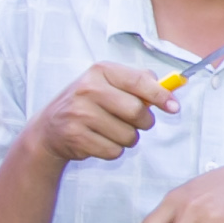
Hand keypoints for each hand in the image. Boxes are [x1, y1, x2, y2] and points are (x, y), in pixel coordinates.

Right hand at [30, 62, 172, 165]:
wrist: (49, 128)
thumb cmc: (87, 103)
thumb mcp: (107, 83)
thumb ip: (138, 83)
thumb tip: (170, 93)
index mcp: (100, 71)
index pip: (139, 81)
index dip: (161, 95)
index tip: (174, 107)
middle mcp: (88, 89)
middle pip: (136, 111)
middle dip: (144, 122)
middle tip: (136, 122)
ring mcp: (80, 114)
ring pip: (128, 135)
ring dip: (128, 138)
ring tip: (111, 131)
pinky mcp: (76, 138)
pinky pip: (114, 151)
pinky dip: (113, 150)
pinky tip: (99, 141)